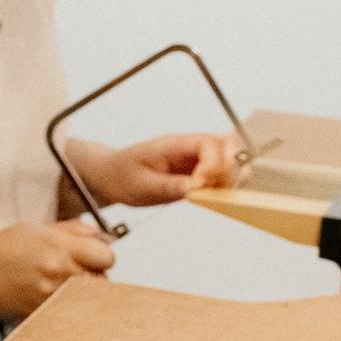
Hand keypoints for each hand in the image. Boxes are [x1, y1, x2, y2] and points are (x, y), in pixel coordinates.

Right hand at [0, 221, 116, 318]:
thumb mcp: (36, 229)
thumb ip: (73, 231)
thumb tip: (100, 236)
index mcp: (59, 247)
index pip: (106, 256)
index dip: (102, 255)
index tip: (95, 256)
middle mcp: (58, 273)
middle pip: (102, 281)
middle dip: (95, 276)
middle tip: (80, 272)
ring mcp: (51, 298)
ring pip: (88, 300)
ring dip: (83, 294)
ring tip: (64, 286)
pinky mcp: (42, 315)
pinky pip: (68, 313)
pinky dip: (66, 307)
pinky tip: (52, 298)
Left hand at [77, 132, 240, 207]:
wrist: (111, 176)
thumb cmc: (121, 176)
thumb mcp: (140, 185)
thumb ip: (168, 186)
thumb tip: (195, 189)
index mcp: (173, 144)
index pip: (206, 143)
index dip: (211, 163)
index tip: (200, 184)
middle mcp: (188, 148)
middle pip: (226, 145)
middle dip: (229, 167)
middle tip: (216, 189)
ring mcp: (194, 159)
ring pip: (228, 159)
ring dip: (230, 176)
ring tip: (217, 195)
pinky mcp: (196, 173)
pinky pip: (220, 174)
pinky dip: (225, 185)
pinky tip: (216, 197)